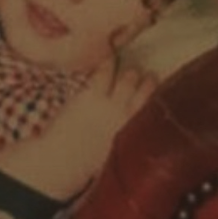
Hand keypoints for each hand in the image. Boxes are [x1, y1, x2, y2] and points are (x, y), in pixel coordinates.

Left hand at [0, 58, 156, 201]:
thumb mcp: (113, 152)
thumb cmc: (84, 162)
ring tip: (130, 69)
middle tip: (146, 75)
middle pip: (145, 90)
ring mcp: (109, 104)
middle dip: (146, 82)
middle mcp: (126, 116)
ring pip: (129, 79)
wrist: (61, 161)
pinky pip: (106, 72)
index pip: (152, 107)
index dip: (156, 96)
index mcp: (132, 133)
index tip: (156, 89)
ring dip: (131, 73)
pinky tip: (111, 56)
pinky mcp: (92, 95)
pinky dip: (110, 63)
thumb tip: (129, 123)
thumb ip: (124, 135)